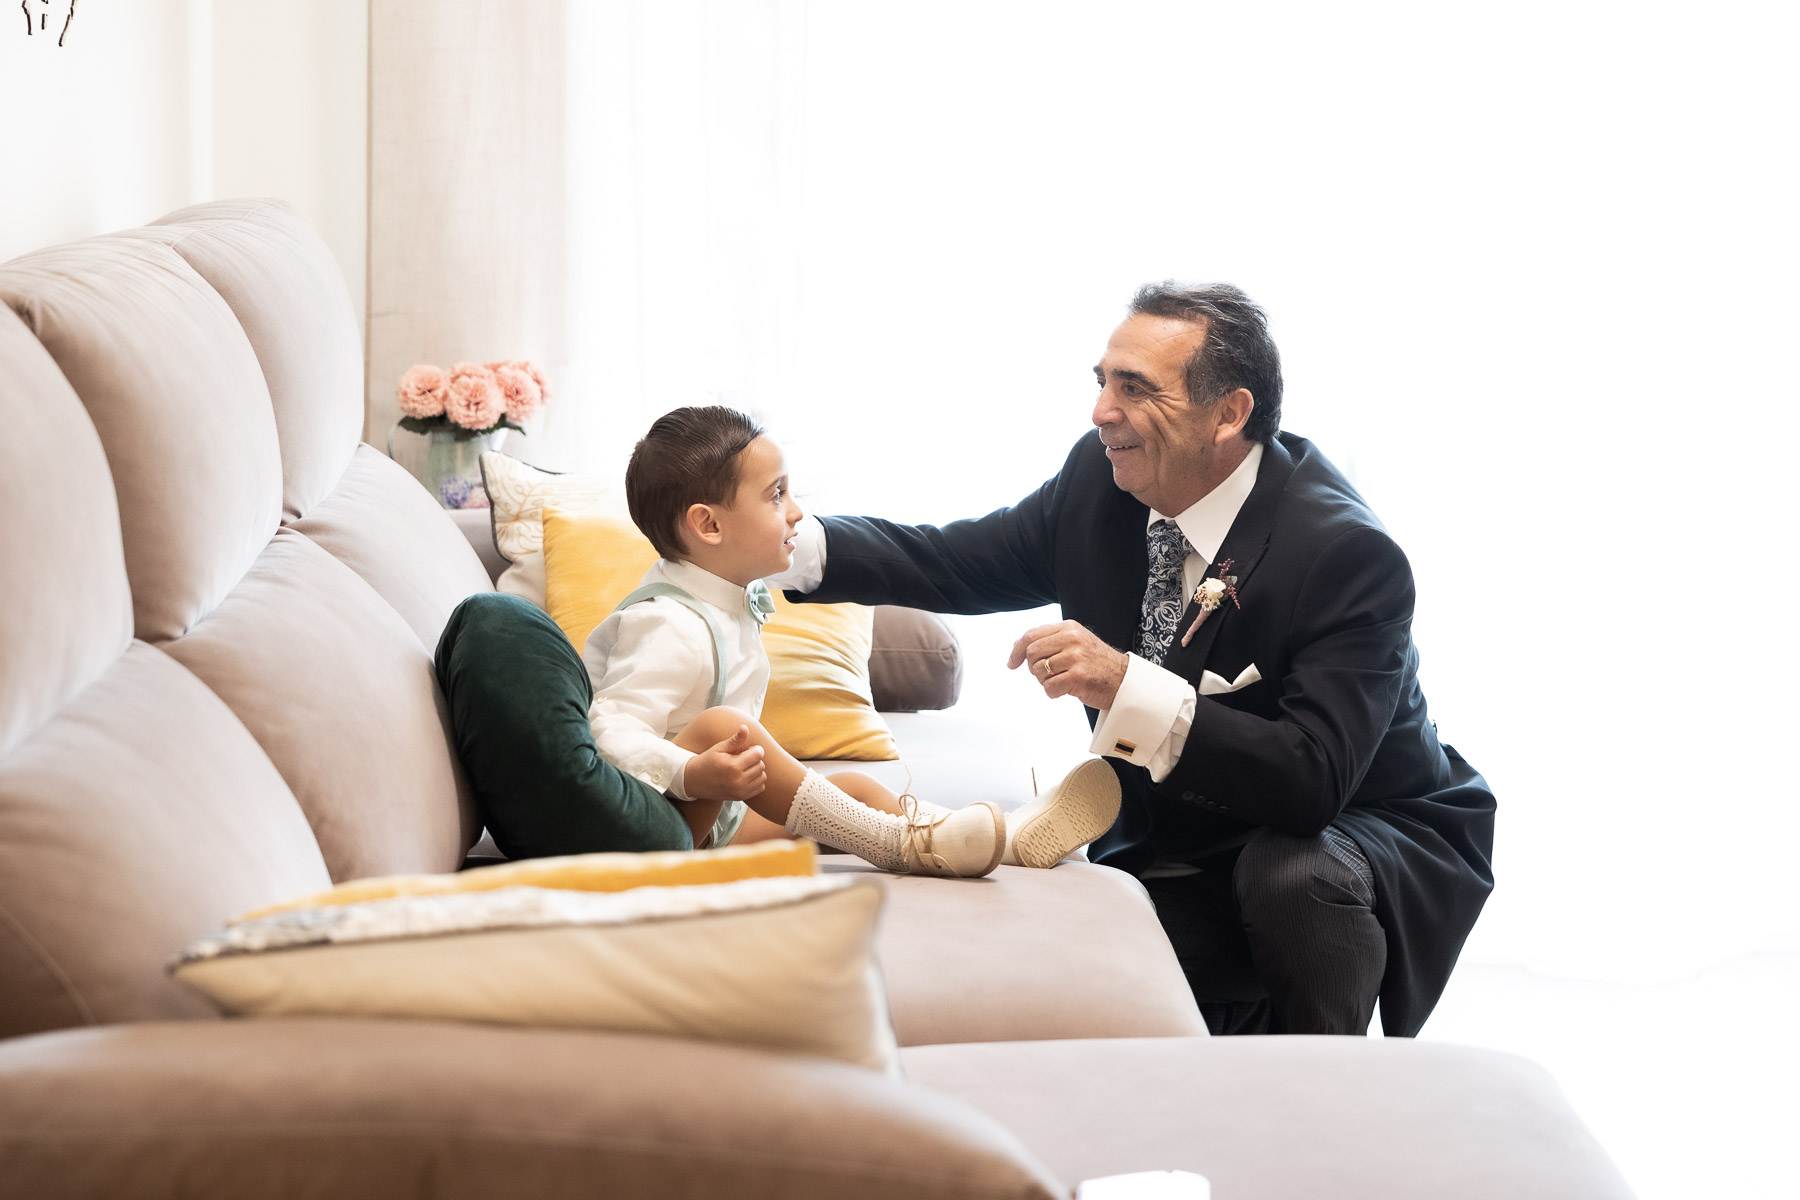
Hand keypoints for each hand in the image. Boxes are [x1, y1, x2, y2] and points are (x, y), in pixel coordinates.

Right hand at [684, 725, 766, 802]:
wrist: (695, 781)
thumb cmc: (708, 760)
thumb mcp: (719, 748)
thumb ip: (735, 739)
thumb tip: (745, 727)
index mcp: (733, 766)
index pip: (758, 754)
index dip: (755, 749)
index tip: (747, 749)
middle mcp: (738, 781)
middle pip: (761, 765)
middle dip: (755, 759)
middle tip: (743, 758)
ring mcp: (740, 791)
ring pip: (762, 776)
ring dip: (756, 770)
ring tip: (744, 767)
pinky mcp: (740, 797)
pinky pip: (760, 787)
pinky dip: (756, 780)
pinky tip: (745, 776)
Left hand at [1007, 620, 1127, 708]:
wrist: (1124, 680)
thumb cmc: (1096, 664)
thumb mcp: (1075, 642)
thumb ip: (1050, 640)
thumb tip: (1018, 647)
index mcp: (1069, 628)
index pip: (1031, 635)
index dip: (1017, 650)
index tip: (1012, 663)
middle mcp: (1072, 639)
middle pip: (1032, 653)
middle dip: (1034, 668)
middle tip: (1047, 675)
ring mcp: (1076, 657)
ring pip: (1039, 671)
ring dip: (1045, 681)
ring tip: (1061, 681)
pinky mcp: (1078, 677)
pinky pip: (1049, 687)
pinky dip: (1052, 693)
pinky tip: (1065, 690)